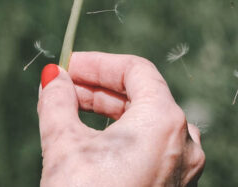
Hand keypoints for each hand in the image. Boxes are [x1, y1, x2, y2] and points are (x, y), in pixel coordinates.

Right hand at [38, 51, 204, 185]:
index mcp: (165, 121)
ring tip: (72, 113)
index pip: (136, 71)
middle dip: (99, 90)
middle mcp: (184, 143)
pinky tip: (91, 145)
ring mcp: (182, 172)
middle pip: (143, 97)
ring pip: (147, 126)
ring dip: (109, 115)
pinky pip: (151, 152)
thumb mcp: (64, 144)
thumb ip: (58, 102)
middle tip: (64, 87)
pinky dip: (123, 140)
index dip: (98, 63)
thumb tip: (53, 79)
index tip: (68, 65)